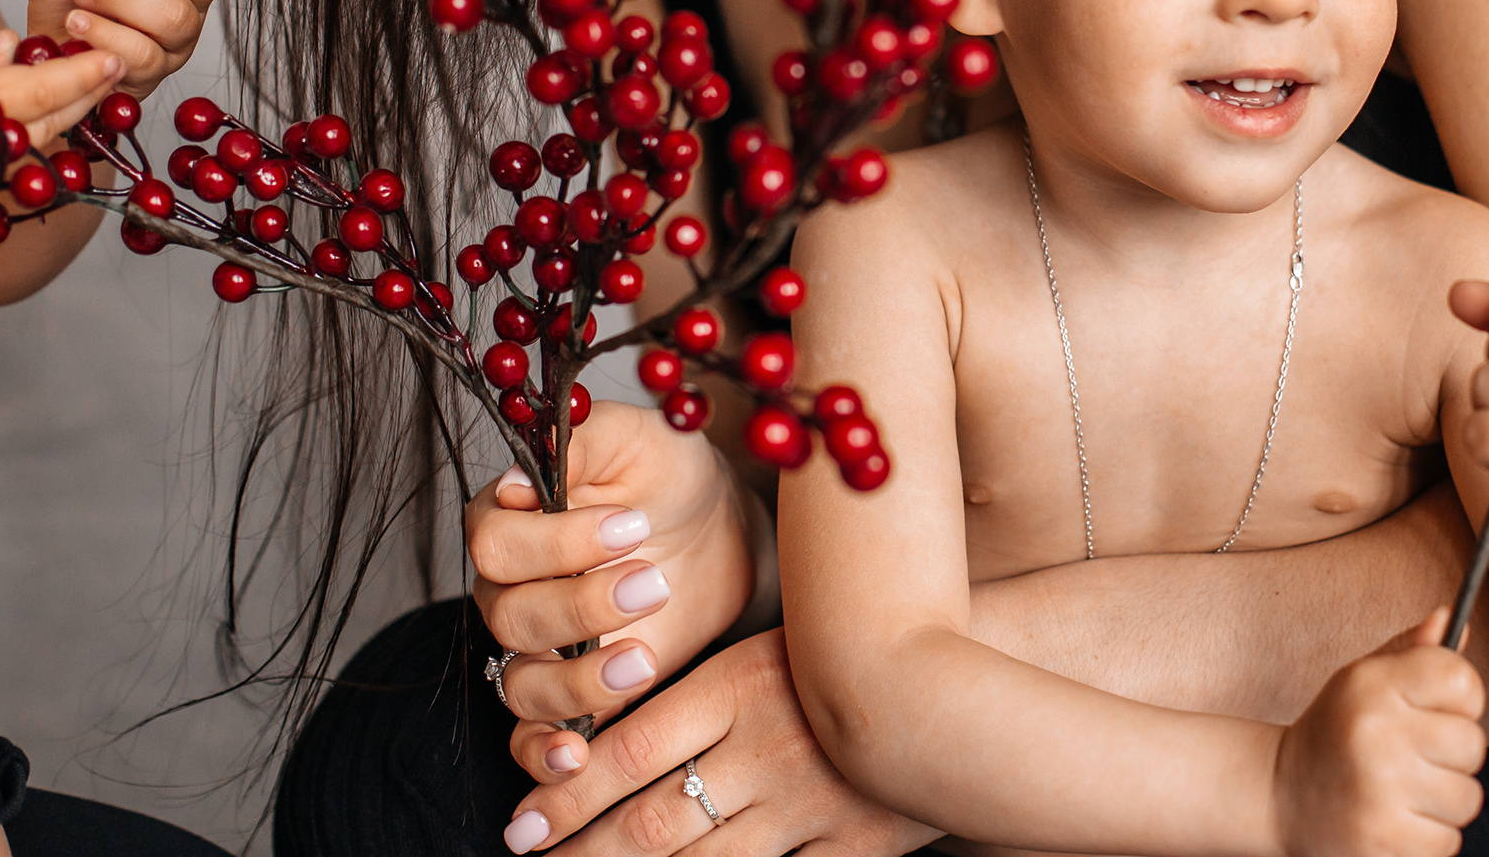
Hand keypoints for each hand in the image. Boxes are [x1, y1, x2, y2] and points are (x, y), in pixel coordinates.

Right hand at [0, 31, 123, 175]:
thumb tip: (11, 45)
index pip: (38, 92)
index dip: (80, 75)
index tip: (111, 58)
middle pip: (49, 121)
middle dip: (87, 93)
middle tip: (115, 65)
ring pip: (38, 144)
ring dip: (72, 114)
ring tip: (96, 86)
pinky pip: (19, 160)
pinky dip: (44, 134)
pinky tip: (58, 115)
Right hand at [469, 400, 756, 737]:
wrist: (716, 529)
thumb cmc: (668, 473)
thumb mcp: (637, 437)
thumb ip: (580, 443)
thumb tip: (520, 478)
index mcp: (510, 517)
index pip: (495, 543)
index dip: (557, 544)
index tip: (630, 525)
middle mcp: (508, 585)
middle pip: (509, 615)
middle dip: (584, 605)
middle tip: (655, 582)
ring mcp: (536, 644)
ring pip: (520, 682)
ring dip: (579, 679)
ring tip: (645, 657)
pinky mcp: (570, 692)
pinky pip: (531, 736)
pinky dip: (545, 753)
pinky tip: (578, 756)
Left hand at [497, 629, 935, 856]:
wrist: (965, 669)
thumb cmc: (850, 655)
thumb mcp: (769, 651)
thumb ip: (701, 695)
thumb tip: (609, 735)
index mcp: (739, 685)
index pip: (628, 750)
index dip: (565, 794)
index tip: (522, 821)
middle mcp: (765, 749)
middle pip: (650, 820)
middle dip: (581, 849)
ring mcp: (808, 804)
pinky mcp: (850, 846)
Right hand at [1272, 611, 1485, 856]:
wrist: (1279, 796)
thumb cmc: (1337, 730)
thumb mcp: (1364, 679)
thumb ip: (1413, 651)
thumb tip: (1453, 616)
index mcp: (1371, 685)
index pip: (1461, 680)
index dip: (1463, 697)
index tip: (1440, 709)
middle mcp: (1376, 733)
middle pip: (1473, 744)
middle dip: (1453, 754)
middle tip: (1415, 755)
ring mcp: (1380, 791)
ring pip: (1467, 798)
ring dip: (1444, 800)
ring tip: (1403, 790)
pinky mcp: (1384, 840)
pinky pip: (1448, 841)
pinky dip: (1428, 837)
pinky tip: (1394, 819)